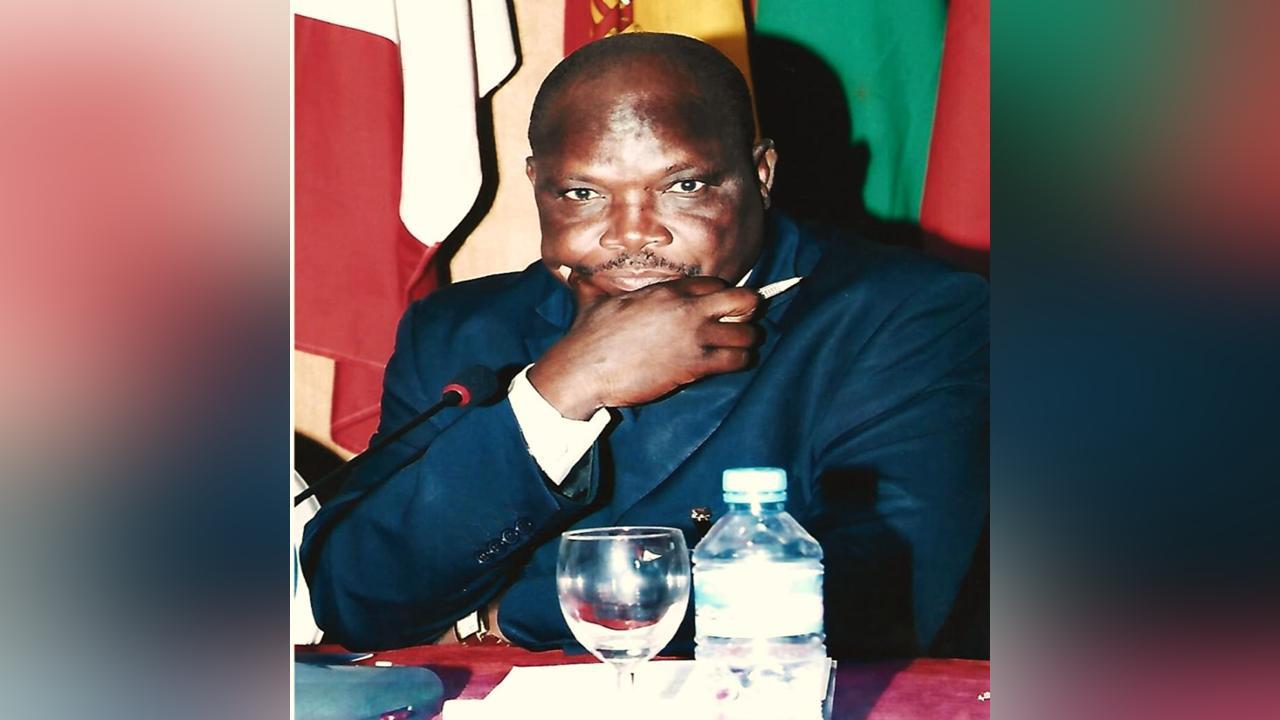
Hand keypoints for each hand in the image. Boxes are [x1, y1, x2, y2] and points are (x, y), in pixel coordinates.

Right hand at [528, 273, 761, 418]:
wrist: (584, 370)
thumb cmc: (586, 337)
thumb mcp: (590, 301)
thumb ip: (591, 286)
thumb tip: (574, 275)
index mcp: (665, 290)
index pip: (714, 283)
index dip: (719, 295)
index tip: (716, 308)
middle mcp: (685, 308)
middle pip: (743, 299)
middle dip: (747, 310)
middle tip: (738, 324)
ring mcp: (693, 336)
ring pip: (747, 333)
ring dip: (745, 342)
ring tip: (736, 349)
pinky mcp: (694, 364)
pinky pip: (737, 360)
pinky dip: (739, 363)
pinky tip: (729, 365)